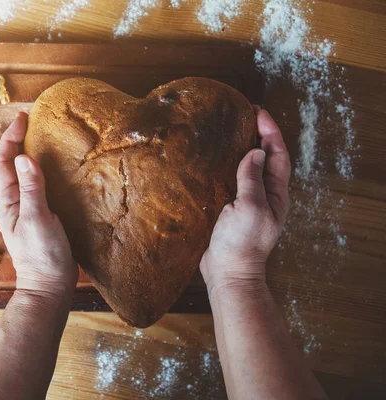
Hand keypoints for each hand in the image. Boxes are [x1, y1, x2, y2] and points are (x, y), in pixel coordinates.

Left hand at [0, 112, 77, 296]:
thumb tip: (24, 157)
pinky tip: (57, 168)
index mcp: (8, 201)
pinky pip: (39, 187)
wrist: (50, 287)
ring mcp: (28, 210)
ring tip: (44, 137)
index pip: (4, 162)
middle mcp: (15, 202)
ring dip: (30, 154)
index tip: (22, 118)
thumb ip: (31, 188)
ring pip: (25, 175)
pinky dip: (44, 171)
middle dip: (18, 142)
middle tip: (32, 122)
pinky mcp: (43, 216)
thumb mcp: (37, 219)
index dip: (10, 139)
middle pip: (11, 166)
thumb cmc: (41, 255)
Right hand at [200, 108, 290, 292]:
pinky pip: (232, 180)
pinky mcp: (231, 209)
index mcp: (275, 193)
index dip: (270, 131)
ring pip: (249, 167)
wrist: (228, 272)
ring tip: (230, 130)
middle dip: (258, 134)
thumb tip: (255, 152)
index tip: (257, 111)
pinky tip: (215, 159)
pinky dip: (228, 165)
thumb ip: (252, 179)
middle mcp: (265, 194)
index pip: (277, 154)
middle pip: (266, 157)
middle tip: (244, 115)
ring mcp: (248, 202)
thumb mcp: (250, 207)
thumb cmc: (242, 243)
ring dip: (243, 148)